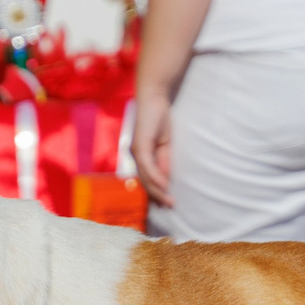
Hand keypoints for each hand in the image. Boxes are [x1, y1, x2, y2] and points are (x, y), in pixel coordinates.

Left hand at [132, 93, 173, 208]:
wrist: (154, 98)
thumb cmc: (159, 118)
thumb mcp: (164, 144)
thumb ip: (164, 160)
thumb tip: (166, 179)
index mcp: (140, 155)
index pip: (146, 178)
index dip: (155, 192)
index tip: (164, 203)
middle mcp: (135, 155)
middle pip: (145, 181)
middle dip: (157, 195)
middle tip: (168, 207)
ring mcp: (136, 150)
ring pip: (146, 176)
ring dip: (158, 190)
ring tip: (168, 201)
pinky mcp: (140, 144)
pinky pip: (148, 165)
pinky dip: (156, 176)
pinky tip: (165, 184)